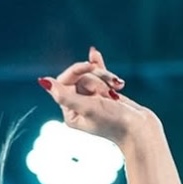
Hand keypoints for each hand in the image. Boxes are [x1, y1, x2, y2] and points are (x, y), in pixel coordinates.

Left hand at [39, 46, 155, 148]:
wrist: (139, 129)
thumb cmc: (114, 122)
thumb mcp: (88, 107)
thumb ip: (66, 96)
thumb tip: (43, 82)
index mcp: (69, 113)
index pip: (64, 82)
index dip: (77, 71)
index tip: (91, 67)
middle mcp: (77, 107)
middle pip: (79, 77)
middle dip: (95, 77)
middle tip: (108, 90)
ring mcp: (91, 101)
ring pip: (93, 76)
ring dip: (106, 78)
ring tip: (117, 90)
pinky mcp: (105, 95)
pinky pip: (98, 76)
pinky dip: (99, 66)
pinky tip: (94, 53)